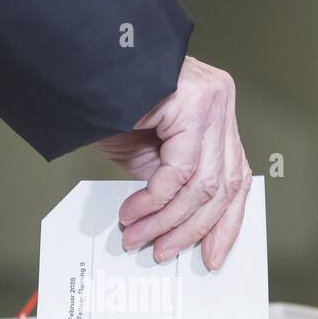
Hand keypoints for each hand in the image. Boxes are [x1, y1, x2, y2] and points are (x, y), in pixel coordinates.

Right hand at [96, 56, 252, 269]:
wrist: (81, 62)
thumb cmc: (107, 100)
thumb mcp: (146, 152)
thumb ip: (169, 182)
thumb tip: (176, 226)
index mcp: (216, 114)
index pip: (235, 178)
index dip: (225, 224)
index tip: (211, 255)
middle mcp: (221, 104)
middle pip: (223, 186)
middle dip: (191, 228)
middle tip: (162, 251)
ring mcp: (212, 101)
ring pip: (203, 184)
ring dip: (167, 220)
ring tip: (139, 236)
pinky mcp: (194, 104)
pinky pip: (180, 171)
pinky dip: (154, 200)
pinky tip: (133, 212)